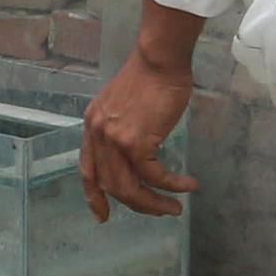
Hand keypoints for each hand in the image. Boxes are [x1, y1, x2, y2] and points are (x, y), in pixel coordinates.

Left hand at [79, 52, 196, 223]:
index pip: (87, 170)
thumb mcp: (122, 106)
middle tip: (158, 212)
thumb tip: (136, 155)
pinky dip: (172, 186)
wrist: (159, 59)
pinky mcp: (136, 141)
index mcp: (92, 127)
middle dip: (136, 205)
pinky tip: (188, 186)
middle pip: (111, 185)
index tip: (102, 215)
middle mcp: (98, 135)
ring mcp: (114, 140)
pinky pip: (154, 176)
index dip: (94, 196)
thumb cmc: (149, 78)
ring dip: (154, 203)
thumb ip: (121, 129)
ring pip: (130, 187)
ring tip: (174, 208)